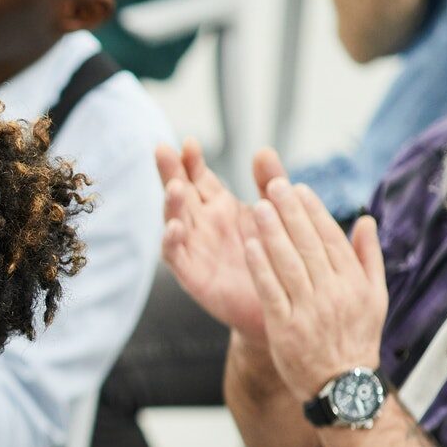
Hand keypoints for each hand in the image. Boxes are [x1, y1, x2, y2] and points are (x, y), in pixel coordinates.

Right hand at [158, 141, 286, 342]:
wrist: (284, 304)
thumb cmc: (277, 257)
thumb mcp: (274, 214)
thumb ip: (269, 183)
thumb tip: (263, 150)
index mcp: (219, 207)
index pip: (198, 177)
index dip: (191, 160)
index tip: (189, 142)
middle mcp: (202, 225)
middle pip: (179, 193)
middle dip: (170, 171)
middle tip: (163, 149)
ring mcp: (194, 248)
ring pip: (173, 221)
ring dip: (171, 204)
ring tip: (175, 187)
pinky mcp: (192, 275)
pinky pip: (176, 256)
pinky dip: (172, 241)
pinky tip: (175, 228)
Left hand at [242, 178, 387, 400]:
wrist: (343, 386)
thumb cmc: (357, 337)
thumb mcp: (375, 297)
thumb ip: (369, 257)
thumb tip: (366, 220)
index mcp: (355, 283)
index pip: (332, 239)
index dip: (314, 212)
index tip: (299, 189)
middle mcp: (334, 293)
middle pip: (309, 245)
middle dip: (290, 212)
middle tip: (273, 185)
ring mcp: (309, 311)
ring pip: (289, 264)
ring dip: (272, 232)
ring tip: (257, 207)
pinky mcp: (286, 327)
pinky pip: (271, 291)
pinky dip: (260, 267)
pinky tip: (249, 245)